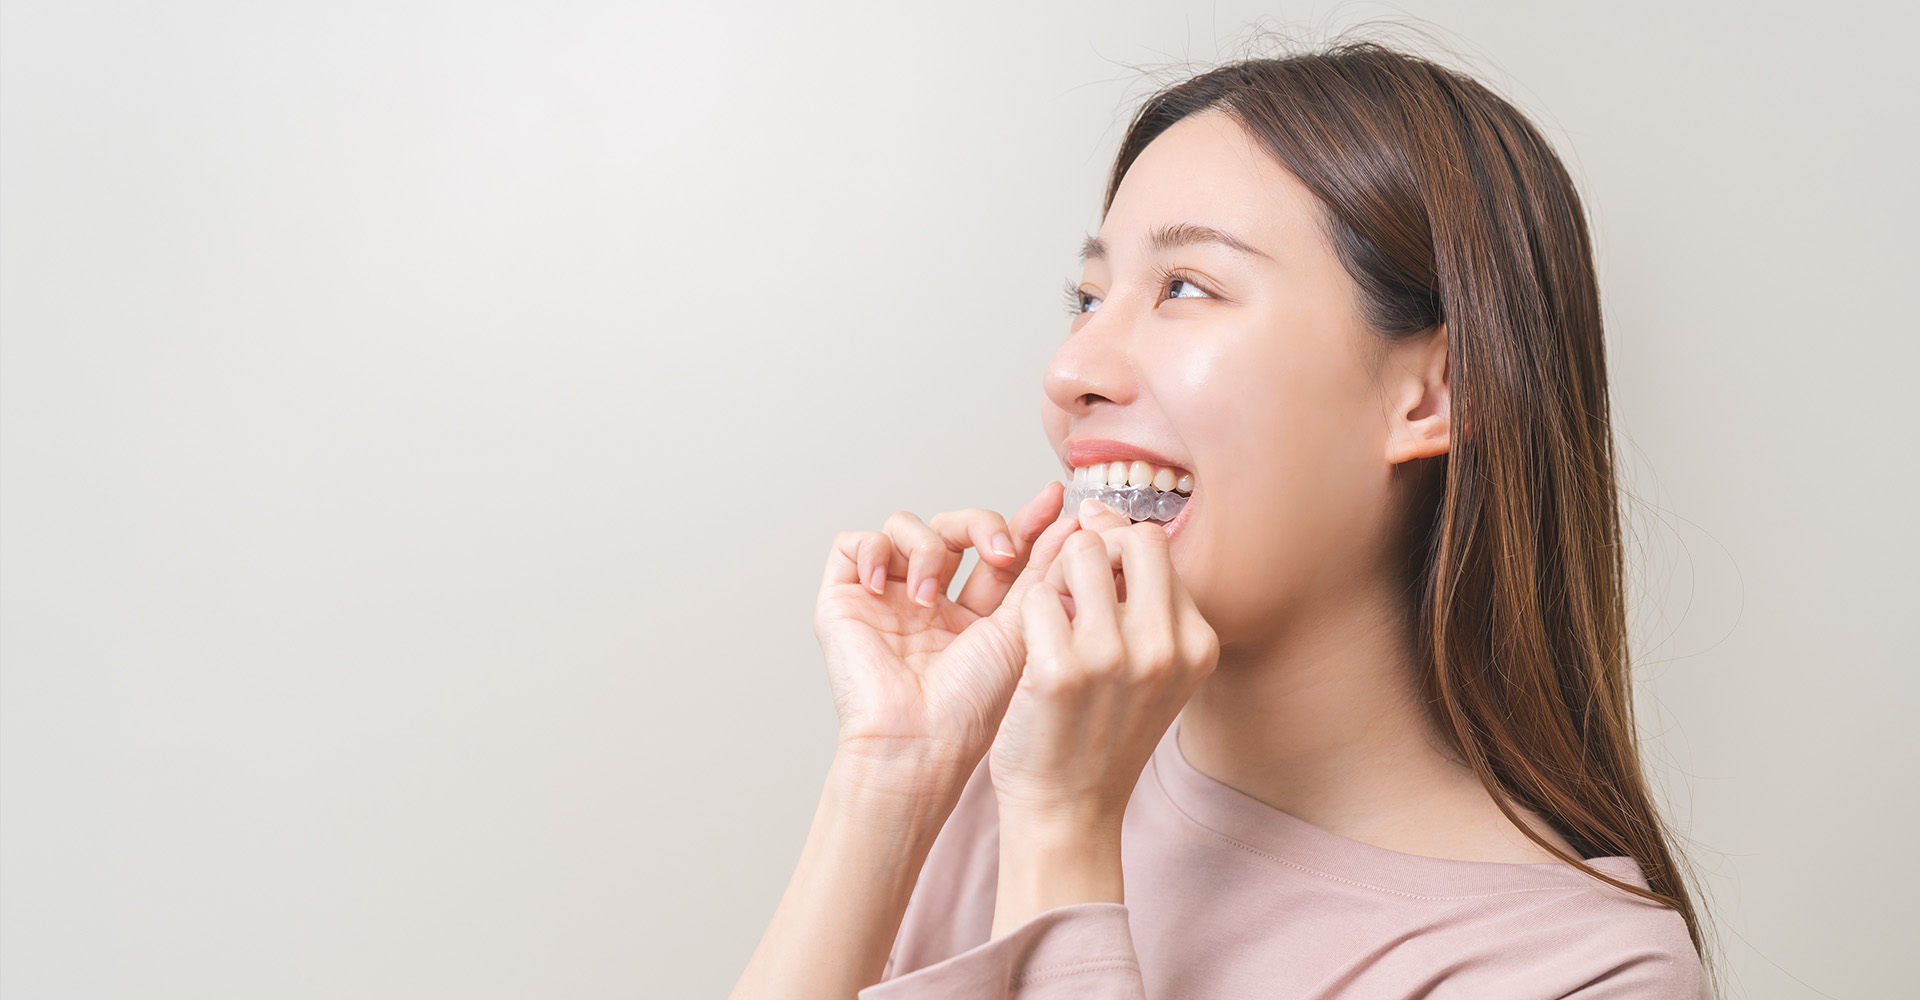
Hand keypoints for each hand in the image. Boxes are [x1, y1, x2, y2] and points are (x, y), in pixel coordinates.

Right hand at [814, 482, 1075, 779]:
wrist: (918, 740)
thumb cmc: (970, 705)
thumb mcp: (1021, 629)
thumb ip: (1041, 573)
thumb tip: (1072, 525)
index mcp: (974, 614)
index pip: (997, 549)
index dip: (1024, 521)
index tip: (1053, 498)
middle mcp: (930, 601)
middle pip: (953, 528)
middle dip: (979, 525)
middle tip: (998, 551)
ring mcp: (886, 598)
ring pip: (904, 527)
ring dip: (924, 547)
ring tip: (928, 598)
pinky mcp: (844, 599)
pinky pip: (852, 543)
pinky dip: (870, 550)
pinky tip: (886, 588)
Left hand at [990, 497, 1219, 827]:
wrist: (1070, 811)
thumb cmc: (1100, 736)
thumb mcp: (1151, 671)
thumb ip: (1145, 603)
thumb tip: (1103, 520)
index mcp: (1197, 643)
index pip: (1158, 548)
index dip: (1116, 545)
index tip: (1092, 560)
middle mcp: (1165, 647)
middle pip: (1131, 538)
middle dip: (1093, 547)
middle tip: (1071, 585)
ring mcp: (1115, 658)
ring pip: (1079, 555)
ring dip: (1056, 577)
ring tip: (1051, 619)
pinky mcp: (1062, 670)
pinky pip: (1037, 596)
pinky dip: (1027, 614)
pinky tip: (1031, 649)